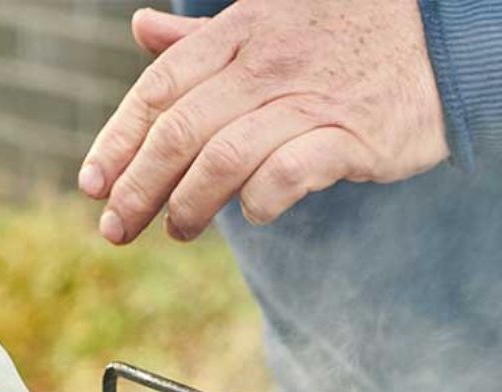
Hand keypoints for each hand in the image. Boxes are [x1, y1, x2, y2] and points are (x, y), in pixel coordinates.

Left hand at [79, 2, 448, 243]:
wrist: (442, 31)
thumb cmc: (340, 35)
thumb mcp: (265, 20)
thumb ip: (198, 39)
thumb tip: (142, 31)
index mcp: (237, 33)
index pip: (158, 90)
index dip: (117, 142)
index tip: (90, 186)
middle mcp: (265, 62)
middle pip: (179, 132)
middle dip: (136, 188)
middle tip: (116, 229)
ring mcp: (308, 98)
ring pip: (223, 158)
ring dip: (188, 205)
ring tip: (177, 230)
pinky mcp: (350, 135)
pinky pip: (287, 174)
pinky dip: (259, 201)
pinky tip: (252, 213)